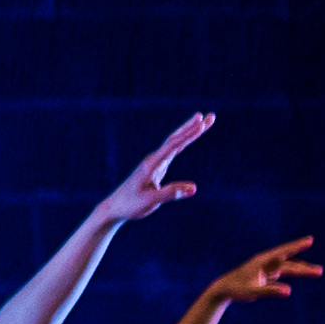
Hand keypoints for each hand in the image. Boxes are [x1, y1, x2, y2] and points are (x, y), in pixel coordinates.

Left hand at [93, 113, 212, 227]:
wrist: (114, 207)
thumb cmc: (130, 205)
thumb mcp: (150, 201)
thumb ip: (170, 193)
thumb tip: (193, 188)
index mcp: (151, 165)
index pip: (173, 146)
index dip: (188, 135)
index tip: (201, 124)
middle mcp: (153, 160)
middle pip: (175, 139)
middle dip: (193, 127)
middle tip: (210, 116)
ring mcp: (155, 162)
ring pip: (175, 142)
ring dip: (190, 131)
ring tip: (204, 120)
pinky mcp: (157, 167)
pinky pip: (173, 150)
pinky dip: (184, 142)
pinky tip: (190, 136)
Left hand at [201, 234, 318, 308]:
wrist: (223, 289)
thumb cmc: (236, 289)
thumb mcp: (253, 292)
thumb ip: (270, 291)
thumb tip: (288, 291)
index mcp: (262, 262)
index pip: (283, 254)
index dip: (297, 246)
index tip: (310, 240)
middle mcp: (265, 262)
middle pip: (288, 263)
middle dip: (304, 266)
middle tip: (320, 271)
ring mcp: (266, 267)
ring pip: (288, 266)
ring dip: (302, 268)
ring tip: (318, 271)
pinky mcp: (265, 273)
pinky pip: (283, 270)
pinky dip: (294, 270)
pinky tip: (302, 271)